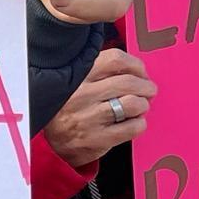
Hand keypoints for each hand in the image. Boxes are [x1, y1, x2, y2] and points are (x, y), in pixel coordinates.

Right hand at [45, 48, 153, 167]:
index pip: (115, 59)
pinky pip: (133, 127)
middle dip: (146, 86)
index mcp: (77, 74)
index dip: (135, 65)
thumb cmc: (69, 105)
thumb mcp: (73, 79)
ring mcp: (89, 117)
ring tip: (138, 107)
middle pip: (129, 82)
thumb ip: (98, 68)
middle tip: (147, 90)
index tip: (139, 72)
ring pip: (134, 104)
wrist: (51, 139)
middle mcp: (81, 93)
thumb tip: (134, 66)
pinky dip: (139, 123)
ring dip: (143, 105)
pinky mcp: (98, 138)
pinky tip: (132, 122)